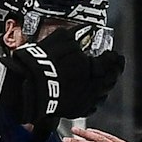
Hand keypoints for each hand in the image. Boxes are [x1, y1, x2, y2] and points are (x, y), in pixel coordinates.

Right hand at [0, 26, 124, 129]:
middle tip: (115, 65)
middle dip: (114, 71)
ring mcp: (83, 100)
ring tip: (105, 80)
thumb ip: (76, 34)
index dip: (114, 56)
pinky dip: (94, 99)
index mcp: (91, 68)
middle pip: (110, 79)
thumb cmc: (41, 63)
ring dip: (106, 86)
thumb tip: (83, 30)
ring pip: (103, 95)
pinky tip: (92, 95)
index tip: (113, 53)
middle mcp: (91, 86)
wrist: (26, 85)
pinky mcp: (74, 110)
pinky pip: (91, 107)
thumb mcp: (61, 39)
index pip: (111, 62)